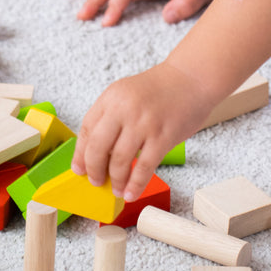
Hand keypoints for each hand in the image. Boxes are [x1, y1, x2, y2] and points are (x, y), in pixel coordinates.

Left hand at [71, 61, 216, 200]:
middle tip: (96, 182)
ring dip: (116, 181)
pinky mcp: (163, 136)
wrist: (192, 78)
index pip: (87, 129)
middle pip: (98, 148)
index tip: (79, 169)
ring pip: (120, 161)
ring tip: (117, 190)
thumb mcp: (128, 94)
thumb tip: (97, 153)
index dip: (81, 154)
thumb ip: (112, 118)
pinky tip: (132, 192)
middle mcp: (125, 108)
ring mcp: (144, 123)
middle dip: (94, 171)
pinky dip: (136, 184)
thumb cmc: (162, 89)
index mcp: (112, 96)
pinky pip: (144, 167)